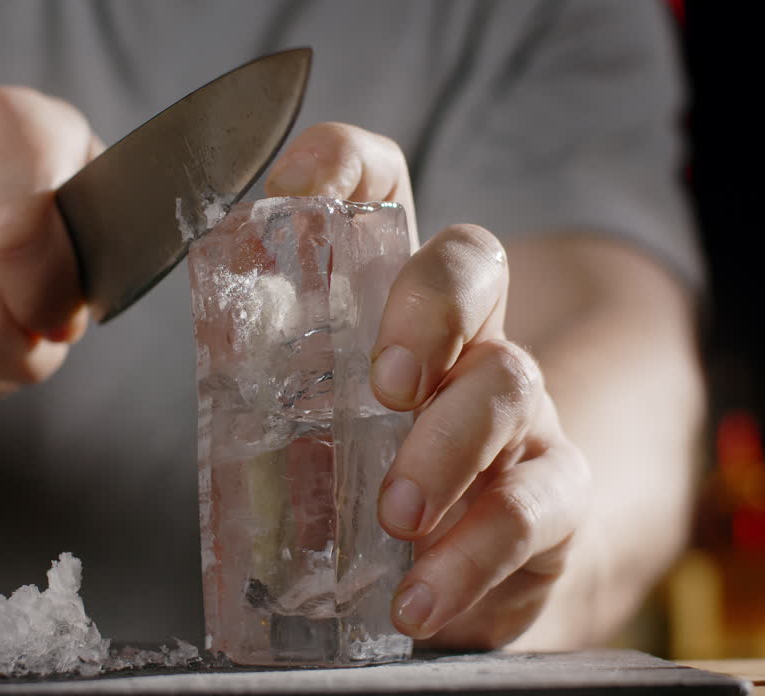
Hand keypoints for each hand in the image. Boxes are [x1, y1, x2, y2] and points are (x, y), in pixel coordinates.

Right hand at [0, 87, 103, 394]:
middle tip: (40, 338)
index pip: (14, 233)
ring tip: (9, 339)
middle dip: (22, 353)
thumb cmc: (35, 183)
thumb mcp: (91, 187)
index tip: (63, 314)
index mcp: (5, 122)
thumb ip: (101, 246)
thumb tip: (60, 322)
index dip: (47, 298)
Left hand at [267, 123, 591, 648]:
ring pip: (509, 385)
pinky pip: (531, 510)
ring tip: (394, 513)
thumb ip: (268, 382)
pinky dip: (469, 555)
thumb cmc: (368, 483)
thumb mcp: (312, 423)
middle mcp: (464, 339)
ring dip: (445, 447)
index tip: (299, 192)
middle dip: (427, 307)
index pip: (382, 193)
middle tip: (383, 383)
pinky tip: (418, 597)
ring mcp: (520, 413)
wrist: (467, 574)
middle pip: (472, 263)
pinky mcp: (551, 496)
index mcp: (389, 302)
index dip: (347, 167)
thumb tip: (213, 333)